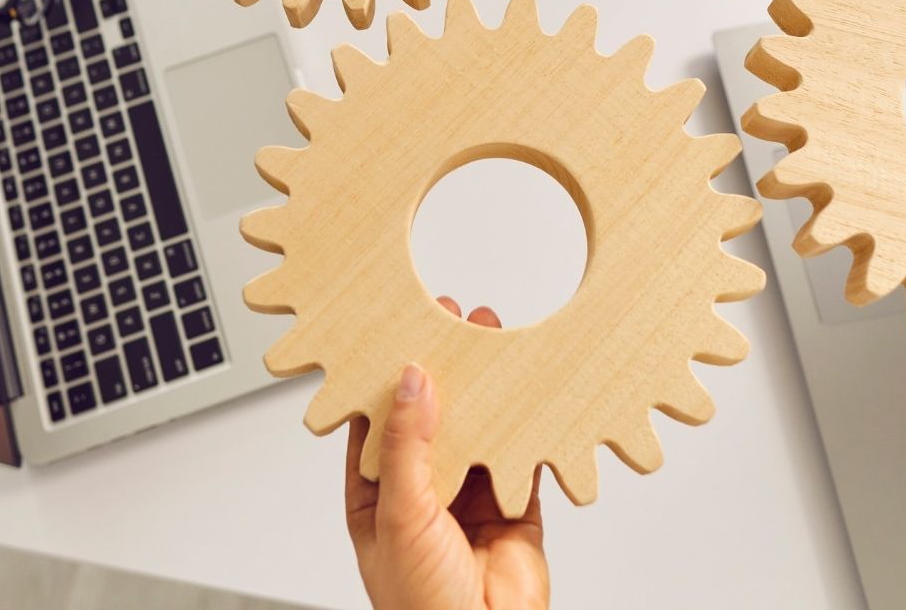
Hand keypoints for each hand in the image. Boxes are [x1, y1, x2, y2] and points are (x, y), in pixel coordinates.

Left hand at [345, 297, 549, 609]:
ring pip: (478, 429)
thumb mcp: (399, 514)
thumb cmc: (419, 607)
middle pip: (433, 419)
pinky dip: (528, 424)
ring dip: (487, 390)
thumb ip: (407, 446)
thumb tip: (411, 382)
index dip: (390, 379)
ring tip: (492, 342)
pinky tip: (526, 390)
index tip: (399, 330)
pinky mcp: (514, 506)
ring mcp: (469, 498)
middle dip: (444, 373)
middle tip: (455, 324)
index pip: (379, 423)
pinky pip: (521, 454)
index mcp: (377, 496)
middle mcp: (423, 492)